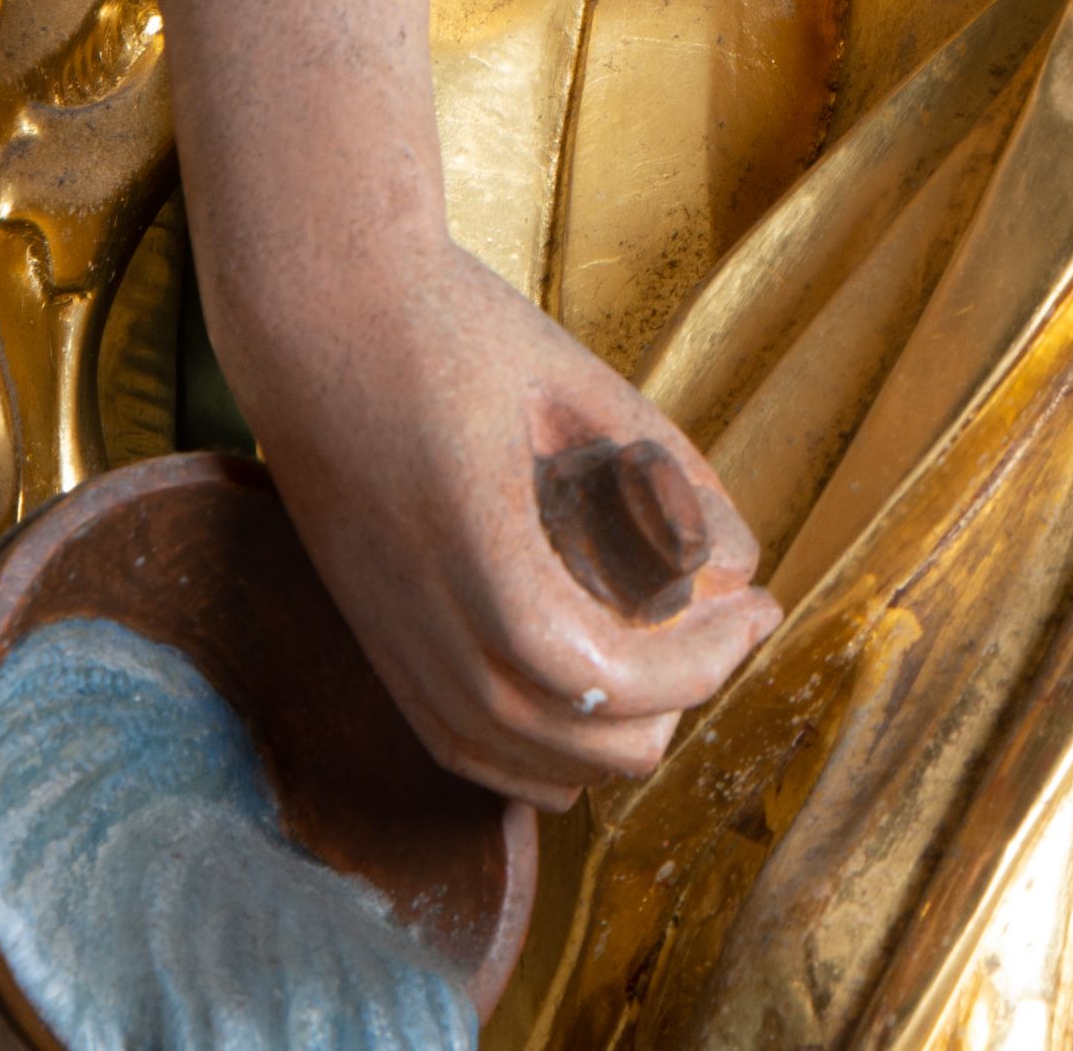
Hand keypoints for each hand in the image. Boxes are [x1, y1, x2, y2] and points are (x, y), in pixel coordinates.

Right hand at [230, 238, 779, 805]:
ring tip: (675, 660)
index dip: (688, 668)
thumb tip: (741, 566)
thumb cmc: (452, 330)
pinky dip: (537, 749)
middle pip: (556, 743)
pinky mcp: (373, 638)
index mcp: (469, 542)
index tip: (755, 610)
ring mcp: (383, 637)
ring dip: (605, 738)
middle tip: (729, 628)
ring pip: (504, 761)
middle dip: (667, 705)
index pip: (589, 673)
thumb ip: (663, 477)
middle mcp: (413, 614)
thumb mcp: (579, 383)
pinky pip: (458, 741)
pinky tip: (596, 696)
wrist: (316, 311)